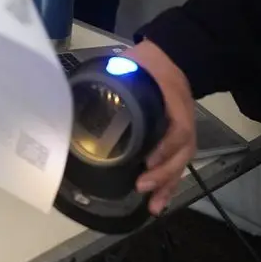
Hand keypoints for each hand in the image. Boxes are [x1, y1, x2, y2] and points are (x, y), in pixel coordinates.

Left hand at [128, 40, 197, 215]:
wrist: (170, 56)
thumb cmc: (146, 63)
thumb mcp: (130, 64)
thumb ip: (111, 79)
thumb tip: (77, 96)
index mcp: (174, 99)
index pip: (179, 128)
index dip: (166, 147)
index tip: (147, 161)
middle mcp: (183, 118)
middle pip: (183, 151)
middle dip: (164, 173)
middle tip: (141, 185)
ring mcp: (184, 129)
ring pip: (182, 161)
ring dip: (168, 185)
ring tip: (153, 205)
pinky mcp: (178, 139)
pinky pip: (178, 163)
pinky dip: (170, 184)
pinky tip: (158, 201)